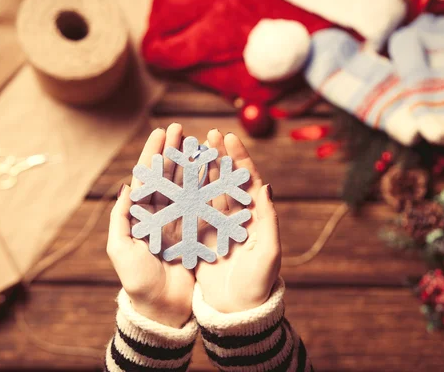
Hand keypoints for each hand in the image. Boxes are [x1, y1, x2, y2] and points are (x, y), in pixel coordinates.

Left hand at [107, 124, 193, 327]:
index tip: (161, 132)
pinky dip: (208, 185)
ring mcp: (181, 222)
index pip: (148, 177)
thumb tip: (125, 186)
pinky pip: (204, 204)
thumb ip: (121, 218)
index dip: (153, 154)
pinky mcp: (198, 232)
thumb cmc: (137, 281)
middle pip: (168, 175)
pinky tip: (214, 169)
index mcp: (142, 215)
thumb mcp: (121, 249)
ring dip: (192, 163)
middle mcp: (162, 214)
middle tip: (180, 129)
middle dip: (173, 151)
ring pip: (187, 185)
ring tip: (198, 142)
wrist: (162, 309)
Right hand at [196, 129, 280, 312]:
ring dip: (201, 168)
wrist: (236, 311)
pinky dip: (185, 192)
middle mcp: (236, 216)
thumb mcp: (268, 253)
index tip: (229, 136)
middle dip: (218, 155)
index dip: (239, 158)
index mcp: (254, 216)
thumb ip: (268, 220)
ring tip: (191, 146)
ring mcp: (217, 225)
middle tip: (208, 132)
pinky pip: (192, 209)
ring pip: (208, 190)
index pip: (246, 180)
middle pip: (226, 179)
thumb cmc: (258, 284)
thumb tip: (266, 187)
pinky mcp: (201, 236)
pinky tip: (175, 175)